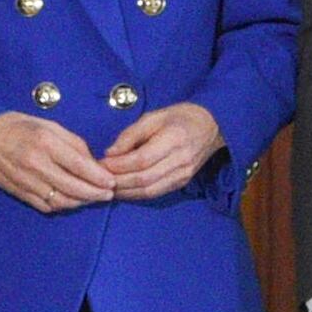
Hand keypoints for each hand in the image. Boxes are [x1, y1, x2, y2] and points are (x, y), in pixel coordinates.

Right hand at [0, 111, 120, 214]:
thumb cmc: (21, 127)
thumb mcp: (50, 126)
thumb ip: (74, 144)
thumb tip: (94, 164)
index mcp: (45, 143)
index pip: (79, 165)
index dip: (99, 177)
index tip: (112, 182)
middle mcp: (35, 164)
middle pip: (72, 187)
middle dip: (95, 194)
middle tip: (109, 194)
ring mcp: (26, 180)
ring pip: (60, 200)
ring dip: (81, 202)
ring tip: (93, 198)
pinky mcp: (19, 192)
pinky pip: (46, 206)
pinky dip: (63, 206)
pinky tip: (73, 201)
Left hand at [99, 103, 224, 202]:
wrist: (212, 126)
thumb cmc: (180, 117)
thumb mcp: (153, 116)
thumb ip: (130, 135)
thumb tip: (110, 153)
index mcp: (174, 139)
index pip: (141, 160)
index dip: (119, 165)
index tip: (101, 163)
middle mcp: (181, 160)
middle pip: (144, 179)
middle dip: (118, 181)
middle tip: (99, 178)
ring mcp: (183, 174)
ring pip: (149, 191)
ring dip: (125, 192)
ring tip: (107, 187)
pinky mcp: (183, 182)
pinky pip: (156, 193)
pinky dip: (137, 195)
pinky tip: (124, 191)